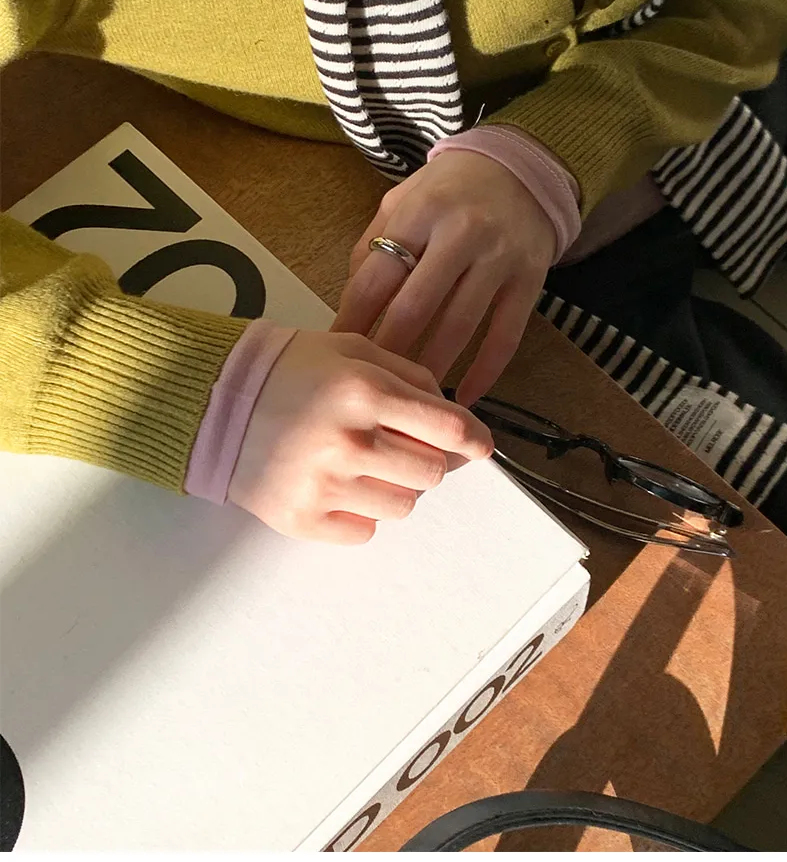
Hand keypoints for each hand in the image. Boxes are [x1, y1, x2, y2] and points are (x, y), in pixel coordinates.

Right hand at [227, 331, 493, 543]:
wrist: (213, 400)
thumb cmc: (288, 369)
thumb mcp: (352, 349)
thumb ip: (409, 375)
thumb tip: (455, 416)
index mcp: (364, 391)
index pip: (448, 427)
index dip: (473, 438)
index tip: (479, 445)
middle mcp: (348, 441)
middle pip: (432, 473)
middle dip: (425, 458)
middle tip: (399, 445)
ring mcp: (324, 485)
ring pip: (403, 506)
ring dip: (394, 487)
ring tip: (362, 463)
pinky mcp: (301, 519)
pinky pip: (364, 532)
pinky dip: (359, 513)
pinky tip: (335, 483)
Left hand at [332, 151, 555, 405]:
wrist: (523, 170)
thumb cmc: (451, 189)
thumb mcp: (404, 198)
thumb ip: (373, 244)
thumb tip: (349, 303)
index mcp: (420, 212)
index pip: (376, 279)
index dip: (352, 321)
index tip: (337, 355)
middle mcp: (460, 233)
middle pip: (414, 308)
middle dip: (388, 353)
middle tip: (371, 388)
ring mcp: (498, 258)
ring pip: (459, 327)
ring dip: (433, 368)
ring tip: (412, 397)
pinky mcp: (530, 280)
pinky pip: (506, 336)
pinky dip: (485, 372)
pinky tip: (465, 396)